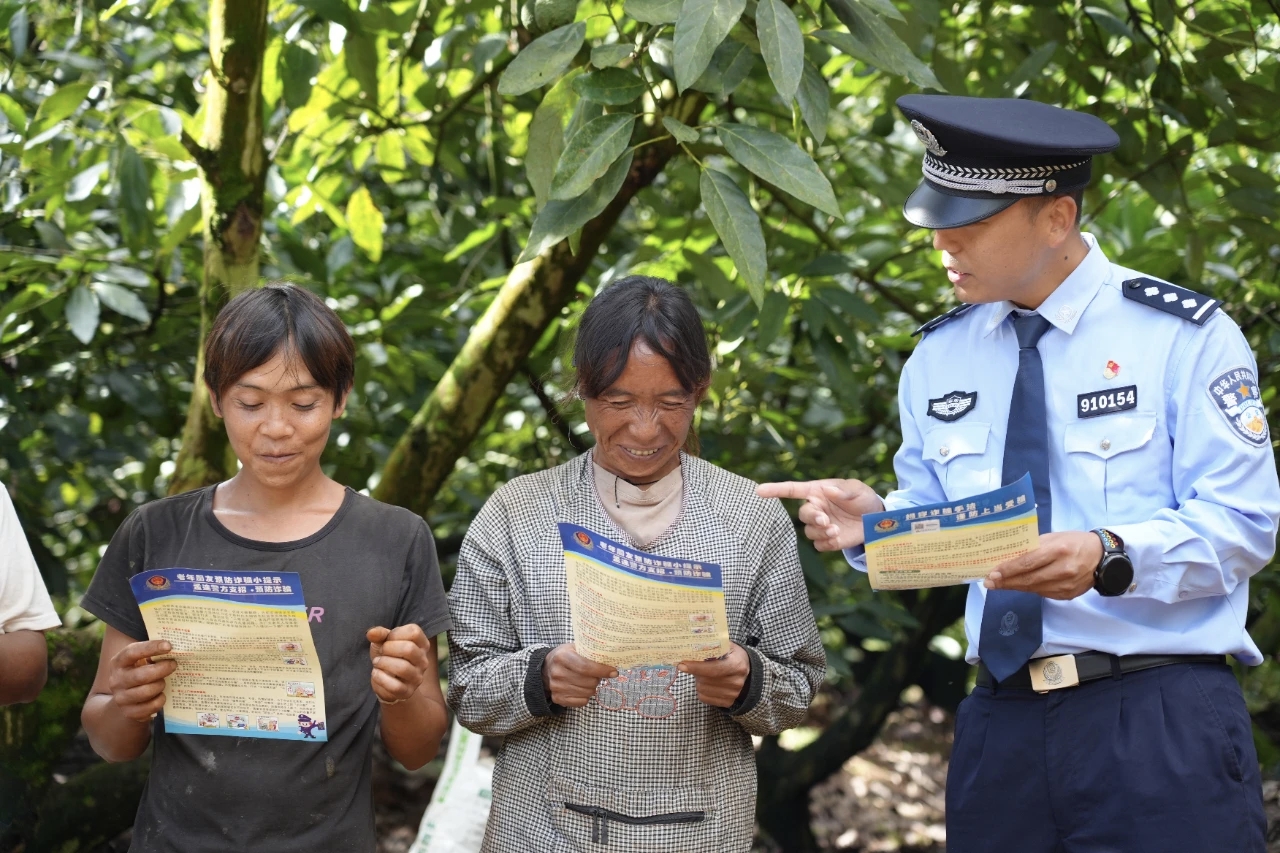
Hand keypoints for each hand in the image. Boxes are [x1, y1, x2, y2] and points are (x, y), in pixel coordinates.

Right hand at [106, 640, 176, 722]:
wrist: (126, 697)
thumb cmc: (139, 672)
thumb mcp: (140, 660)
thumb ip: (153, 653)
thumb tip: (178, 647)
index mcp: (118, 662)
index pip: (132, 652)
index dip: (151, 648)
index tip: (169, 646)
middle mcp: (116, 680)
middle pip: (141, 675)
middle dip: (162, 669)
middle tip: (173, 665)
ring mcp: (121, 698)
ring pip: (146, 692)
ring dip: (160, 685)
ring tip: (164, 682)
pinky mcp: (129, 712)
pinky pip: (149, 707)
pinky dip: (160, 700)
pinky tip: (161, 695)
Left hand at [367, 625, 429, 704]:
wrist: (388, 681)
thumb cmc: (388, 656)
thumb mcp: (384, 641)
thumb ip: (379, 634)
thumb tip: (371, 633)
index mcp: (422, 644)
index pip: (414, 632)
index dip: (396, 633)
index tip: (387, 640)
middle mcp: (423, 661)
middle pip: (409, 649)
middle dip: (388, 648)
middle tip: (381, 652)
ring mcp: (417, 677)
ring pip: (403, 668)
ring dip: (383, 663)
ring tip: (377, 663)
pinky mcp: (407, 692)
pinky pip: (395, 686)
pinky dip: (380, 678)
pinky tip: (376, 674)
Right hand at [542, 644, 616, 708]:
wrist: (546, 668)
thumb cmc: (566, 656)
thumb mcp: (575, 648)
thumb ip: (590, 652)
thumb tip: (612, 658)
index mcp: (562, 657)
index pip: (585, 667)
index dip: (602, 670)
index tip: (613, 672)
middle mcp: (557, 673)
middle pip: (588, 682)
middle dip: (598, 679)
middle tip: (597, 674)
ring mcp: (556, 687)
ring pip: (587, 693)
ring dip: (593, 687)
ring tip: (588, 681)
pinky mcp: (558, 698)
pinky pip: (582, 702)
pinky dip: (586, 696)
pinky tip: (582, 688)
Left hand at [678, 644, 749, 707]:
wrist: (747, 671)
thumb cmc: (733, 656)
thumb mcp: (727, 646)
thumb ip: (712, 646)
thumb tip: (690, 646)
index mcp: (737, 665)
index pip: (713, 669)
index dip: (696, 667)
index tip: (682, 665)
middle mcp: (736, 681)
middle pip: (706, 680)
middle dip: (696, 672)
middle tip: (693, 665)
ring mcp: (733, 694)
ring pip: (703, 690)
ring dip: (698, 681)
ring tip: (703, 674)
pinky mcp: (728, 702)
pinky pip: (704, 698)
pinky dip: (701, 690)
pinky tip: (707, 683)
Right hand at [756, 479, 884, 550]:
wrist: (876, 519)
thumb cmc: (863, 498)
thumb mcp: (858, 489)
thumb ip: (844, 490)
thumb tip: (828, 490)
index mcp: (818, 492)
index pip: (792, 490)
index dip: (775, 490)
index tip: (759, 491)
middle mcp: (816, 509)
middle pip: (802, 515)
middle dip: (812, 518)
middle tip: (826, 520)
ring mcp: (821, 526)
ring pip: (809, 532)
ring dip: (821, 532)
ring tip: (836, 530)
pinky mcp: (828, 540)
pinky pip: (819, 545)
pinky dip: (827, 543)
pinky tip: (838, 538)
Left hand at [985, 531, 1102, 599]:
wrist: (1102, 558)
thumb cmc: (1074, 542)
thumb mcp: (1054, 537)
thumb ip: (1033, 547)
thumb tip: (1009, 556)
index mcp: (1058, 550)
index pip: (1027, 562)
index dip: (1008, 570)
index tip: (992, 573)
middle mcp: (1063, 569)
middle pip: (1028, 579)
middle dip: (1006, 582)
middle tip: (990, 583)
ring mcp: (1066, 585)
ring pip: (1034, 589)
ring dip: (1015, 587)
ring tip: (1000, 584)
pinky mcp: (1067, 595)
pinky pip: (1043, 593)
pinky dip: (1030, 589)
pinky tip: (1020, 585)